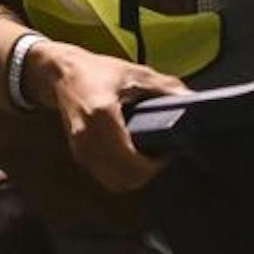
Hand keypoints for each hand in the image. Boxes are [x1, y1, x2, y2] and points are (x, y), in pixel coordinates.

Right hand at [24, 41, 184, 192]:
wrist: (61, 73)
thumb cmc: (97, 71)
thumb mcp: (135, 73)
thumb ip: (165, 88)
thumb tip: (192, 100)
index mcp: (102, 115)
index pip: (131, 162)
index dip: (155, 165)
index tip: (166, 152)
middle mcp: (87, 137)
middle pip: (124, 179)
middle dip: (147, 173)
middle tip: (159, 157)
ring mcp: (80, 148)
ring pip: (114, 182)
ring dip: (133, 176)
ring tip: (147, 158)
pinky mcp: (78, 154)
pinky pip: (104, 176)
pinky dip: (120, 173)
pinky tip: (130, 157)